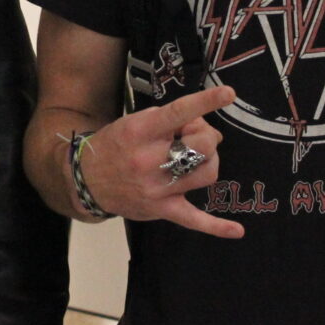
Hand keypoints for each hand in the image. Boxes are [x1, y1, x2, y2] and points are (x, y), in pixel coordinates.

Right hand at [79, 85, 241, 237]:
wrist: (87, 181)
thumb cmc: (114, 145)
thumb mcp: (133, 122)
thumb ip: (167, 120)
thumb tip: (205, 129)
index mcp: (140, 132)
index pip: (177, 113)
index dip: (205, 102)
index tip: (228, 93)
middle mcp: (149, 159)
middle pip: (202, 146)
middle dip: (206, 136)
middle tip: (192, 135)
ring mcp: (157, 188)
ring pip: (207, 173)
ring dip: (209, 161)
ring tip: (195, 158)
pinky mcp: (162, 210)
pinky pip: (194, 220)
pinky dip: (216, 227)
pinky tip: (237, 231)